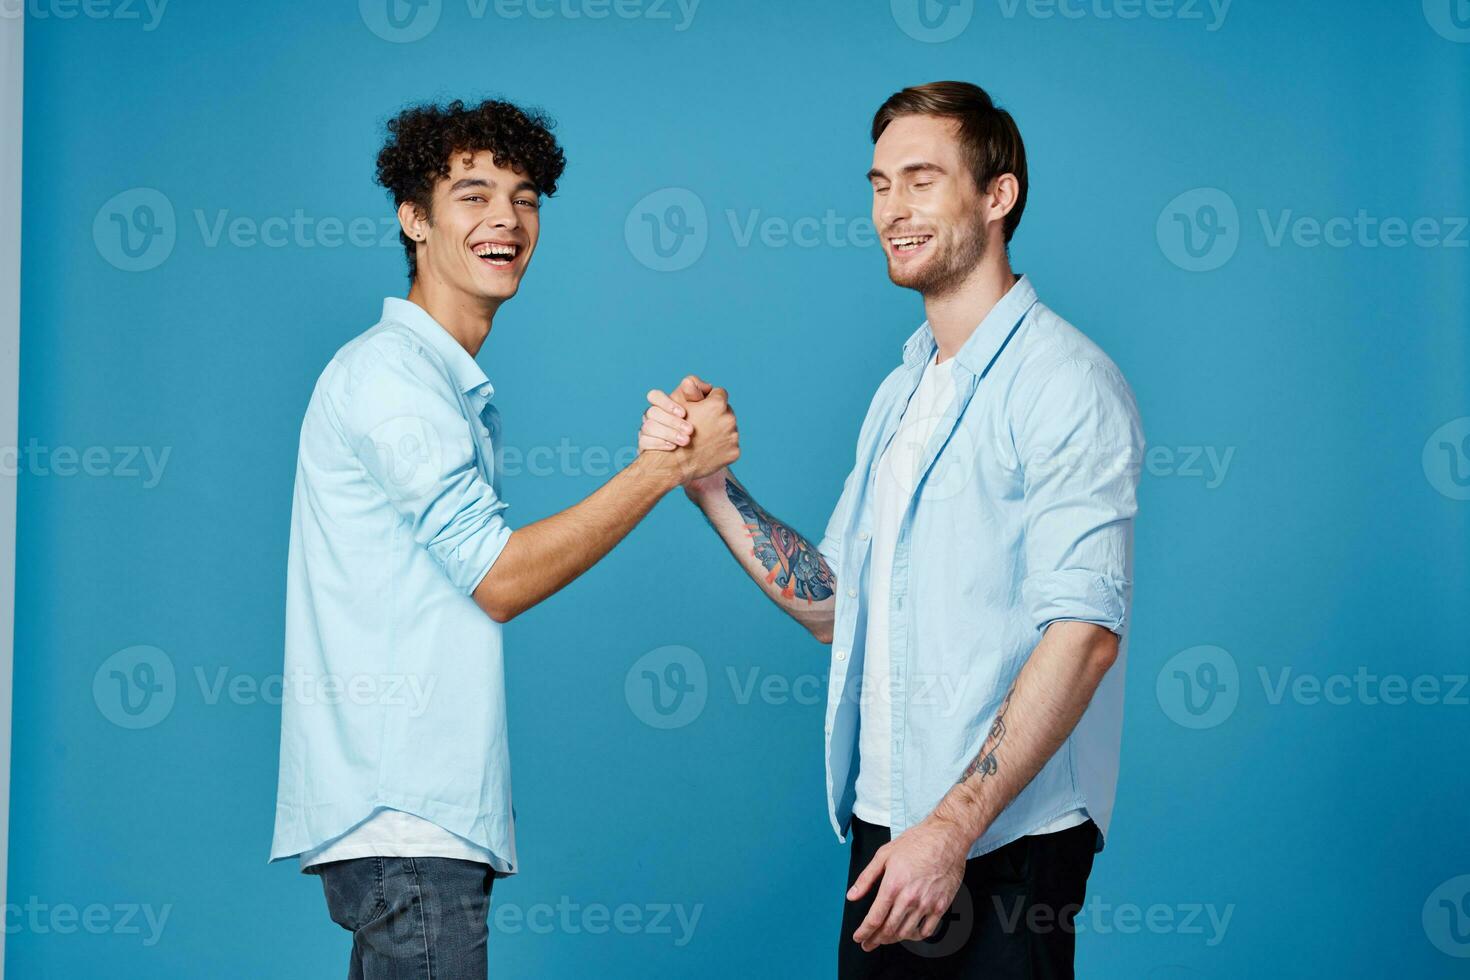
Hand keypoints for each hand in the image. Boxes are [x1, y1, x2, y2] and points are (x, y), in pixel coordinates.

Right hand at [638, 375, 731, 492]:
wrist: (674, 463)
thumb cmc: (672, 430)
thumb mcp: (677, 404)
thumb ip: (689, 389)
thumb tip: (695, 381)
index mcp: (717, 404)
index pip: (719, 393)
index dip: (709, 399)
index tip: (702, 407)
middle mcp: (729, 419)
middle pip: (726, 411)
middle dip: (717, 416)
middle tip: (703, 424)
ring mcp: (733, 437)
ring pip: (729, 428)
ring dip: (720, 431)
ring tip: (705, 438)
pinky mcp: (734, 452)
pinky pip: (730, 445)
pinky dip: (722, 447)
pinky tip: (709, 450)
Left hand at [847, 816, 969, 951]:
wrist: (946, 837)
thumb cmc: (916, 842)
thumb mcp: (884, 854)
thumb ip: (866, 878)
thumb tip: (852, 896)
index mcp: (893, 885)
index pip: (874, 918)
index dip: (864, 932)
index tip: (859, 937)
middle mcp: (909, 898)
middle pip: (889, 929)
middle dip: (875, 940)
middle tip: (868, 943)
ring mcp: (927, 903)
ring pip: (906, 933)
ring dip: (893, 940)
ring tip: (885, 938)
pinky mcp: (941, 906)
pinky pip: (927, 930)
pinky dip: (915, 936)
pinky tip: (909, 933)